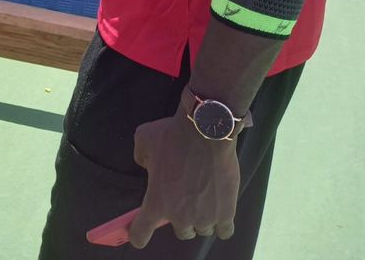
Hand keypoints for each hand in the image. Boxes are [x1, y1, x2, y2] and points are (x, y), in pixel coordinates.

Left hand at [129, 111, 239, 247]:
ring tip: (204, 195)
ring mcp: (204, 218)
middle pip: (181, 231)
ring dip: (201, 217)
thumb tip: (148, 166)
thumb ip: (142, 157)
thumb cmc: (173, 134)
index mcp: (156, 202)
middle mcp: (179, 217)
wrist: (206, 130)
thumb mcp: (144, 139)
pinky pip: (224, 231)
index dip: (138, 234)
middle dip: (181, 216)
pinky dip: (222, 223)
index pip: (140, 233)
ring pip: (202, 229)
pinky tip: (220, 210)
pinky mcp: (226, 213)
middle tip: (185, 196)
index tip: (139, 233)